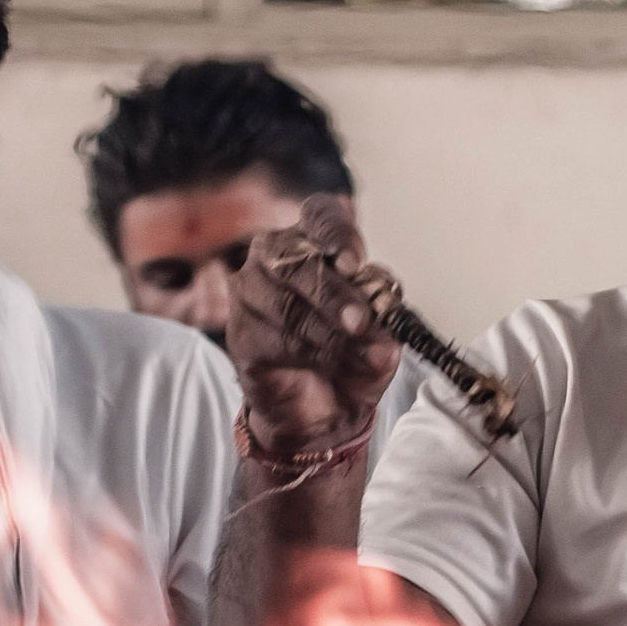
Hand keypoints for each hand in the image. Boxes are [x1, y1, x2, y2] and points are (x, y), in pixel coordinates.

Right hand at [224, 194, 401, 456]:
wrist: (323, 409)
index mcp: (316, 242)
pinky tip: (325, 362)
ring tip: (352, 350)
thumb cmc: (351, 357)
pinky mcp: (241, 332)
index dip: (336, 232)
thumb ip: (385, 329)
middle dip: (333, 293)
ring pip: (285, 302)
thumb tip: (383, 333)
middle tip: (360, 320)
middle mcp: (277, 257)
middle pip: (297, 258)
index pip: (321, 216)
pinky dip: (306, 353)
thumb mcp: (382, 340)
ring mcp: (252, 292)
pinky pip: (272, 337)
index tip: (355, 262)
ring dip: (324, 331)